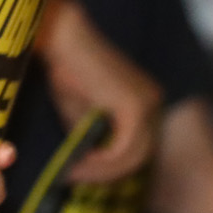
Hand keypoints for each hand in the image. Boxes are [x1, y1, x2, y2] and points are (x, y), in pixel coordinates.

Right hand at [39, 0, 158, 183]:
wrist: (59, 35)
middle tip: (74, 177)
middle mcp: (152, 102)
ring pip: (134, 156)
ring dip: (101, 170)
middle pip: (140, 155)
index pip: (136, 146)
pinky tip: (78, 161)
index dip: (109, 166)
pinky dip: (101, 161)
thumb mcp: (80, 109)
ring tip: (72, 171)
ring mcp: (148, 104)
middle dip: (106, 173)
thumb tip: (85, 164)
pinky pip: (124, 149)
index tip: (78, 173)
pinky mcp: (135, 108)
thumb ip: (91, 133)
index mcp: (144, 101)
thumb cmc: (63, 65)